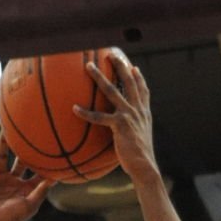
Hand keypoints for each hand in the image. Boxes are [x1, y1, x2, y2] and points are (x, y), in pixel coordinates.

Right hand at [0, 135, 50, 220]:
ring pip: (3, 158)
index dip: (43, 163)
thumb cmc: (13, 218)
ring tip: (8, 129)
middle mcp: (12, 181)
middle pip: (19, 160)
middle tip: (30, 132)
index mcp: (24, 188)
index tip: (51, 148)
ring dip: (5, 144)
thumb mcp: (31, 204)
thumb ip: (41, 190)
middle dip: (23, 148)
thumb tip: (54, 178)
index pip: (35, 172)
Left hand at [75, 51, 156, 182]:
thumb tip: (127, 136)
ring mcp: (128, 115)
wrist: (145, 166)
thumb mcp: (142, 140)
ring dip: (98, 77)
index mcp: (144, 113)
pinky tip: (75, 108)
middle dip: (120, 66)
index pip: (143, 90)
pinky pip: (99, 117)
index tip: (133, 67)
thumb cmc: (141, 159)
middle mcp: (137, 110)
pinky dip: (86, 113)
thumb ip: (135, 131)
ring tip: (88, 66)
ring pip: (111, 91)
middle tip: (110, 54)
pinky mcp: (119, 125)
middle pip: (128, 82)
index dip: (138, 77)